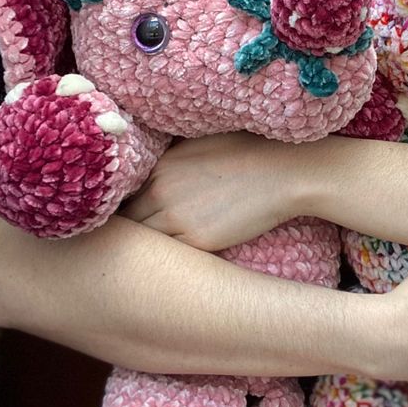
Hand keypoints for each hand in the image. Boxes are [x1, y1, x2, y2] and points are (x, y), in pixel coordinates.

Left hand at [120, 132, 301, 250]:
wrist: (282, 170)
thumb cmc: (249, 152)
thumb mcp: (200, 144)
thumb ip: (171, 162)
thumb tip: (154, 174)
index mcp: (159, 165)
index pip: (125, 195)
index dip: (126, 208)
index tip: (130, 218)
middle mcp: (160, 190)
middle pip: (127, 221)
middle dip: (128, 231)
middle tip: (132, 243)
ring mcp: (176, 217)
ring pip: (142, 241)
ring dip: (143, 248)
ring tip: (148, 256)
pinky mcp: (197, 240)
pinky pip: (168, 255)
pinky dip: (166, 259)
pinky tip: (170, 262)